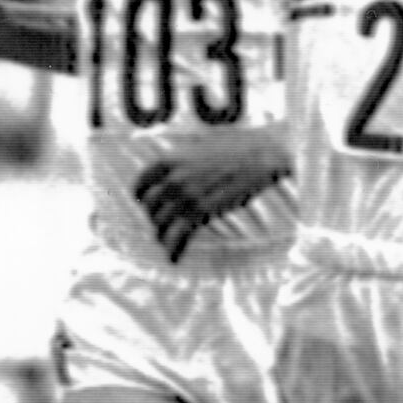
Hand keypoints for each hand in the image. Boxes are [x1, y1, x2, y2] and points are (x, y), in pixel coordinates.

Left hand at [131, 127, 289, 262]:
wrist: (261, 154)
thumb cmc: (236, 146)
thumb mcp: (200, 144)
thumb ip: (182, 159)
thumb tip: (175, 169)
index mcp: (169, 160)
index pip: (142, 183)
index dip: (142, 196)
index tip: (146, 203)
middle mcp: (173, 178)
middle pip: (150, 206)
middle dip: (154, 216)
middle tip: (162, 223)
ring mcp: (187, 196)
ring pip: (162, 223)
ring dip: (162, 234)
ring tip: (166, 241)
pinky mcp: (203, 211)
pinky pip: (179, 234)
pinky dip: (174, 248)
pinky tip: (173, 258)